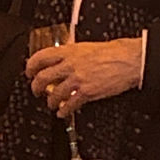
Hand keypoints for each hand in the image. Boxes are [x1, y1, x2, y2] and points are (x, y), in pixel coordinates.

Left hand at [27, 38, 142, 116]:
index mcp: (70, 51)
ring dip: (50, 101)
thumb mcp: (88, 46)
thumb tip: (64, 57)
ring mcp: (78, 79)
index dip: (31, 66)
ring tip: (51, 104)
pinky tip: (63, 113)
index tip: (29, 72)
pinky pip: (69, 105)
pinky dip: (63, 111)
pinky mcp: (87, 92)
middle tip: (36, 90)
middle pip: (42, 77)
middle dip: (35, 86)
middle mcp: (71, 65)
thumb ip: (73, 53)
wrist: (129, 60)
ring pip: (54, 93)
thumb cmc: (114, 52)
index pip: (41, 57)